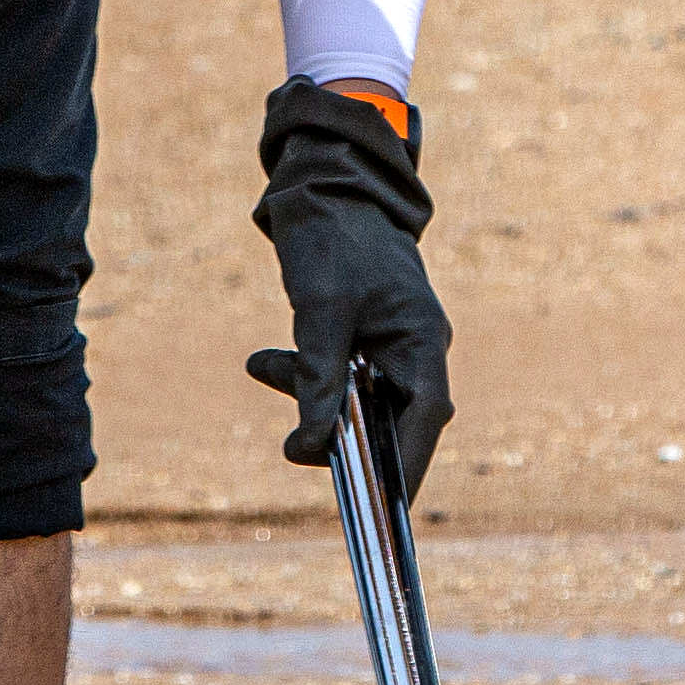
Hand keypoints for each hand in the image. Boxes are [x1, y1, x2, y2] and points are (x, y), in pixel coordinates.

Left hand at [248, 76, 448, 500]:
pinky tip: (260, 360)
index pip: (425, 420)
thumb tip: (313, 446)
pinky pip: (336, 369)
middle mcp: (414, 345)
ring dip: (309, 395)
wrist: (323, 177)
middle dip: (342, 433)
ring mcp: (389, 339)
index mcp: (423, 340)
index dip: (407, 468)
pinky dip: (301, 371)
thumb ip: (318, 378)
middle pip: (389, 416)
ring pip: (355, 394)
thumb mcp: (319, 309)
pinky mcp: (361, 330)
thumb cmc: (333, 236)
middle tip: (296, 448)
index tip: (382, 507)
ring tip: (260, 364)